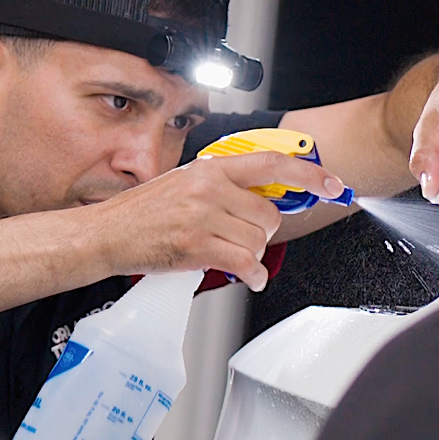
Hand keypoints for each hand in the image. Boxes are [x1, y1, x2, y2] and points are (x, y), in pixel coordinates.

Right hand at [85, 154, 343, 292]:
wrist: (105, 233)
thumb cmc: (141, 213)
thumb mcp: (184, 184)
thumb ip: (222, 187)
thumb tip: (263, 198)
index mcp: (209, 168)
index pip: (272, 163)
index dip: (309, 174)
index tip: (333, 184)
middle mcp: (209, 188)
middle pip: (269, 213)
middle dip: (263, 232)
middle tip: (241, 239)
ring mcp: (203, 216)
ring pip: (259, 240)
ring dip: (252, 255)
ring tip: (229, 255)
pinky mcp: (197, 246)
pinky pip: (246, 262)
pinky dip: (253, 275)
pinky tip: (246, 276)